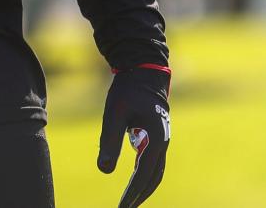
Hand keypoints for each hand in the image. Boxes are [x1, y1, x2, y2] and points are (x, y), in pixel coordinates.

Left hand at [97, 66, 170, 207]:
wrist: (143, 72)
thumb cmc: (127, 91)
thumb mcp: (114, 114)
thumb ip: (110, 141)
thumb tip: (104, 171)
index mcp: (155, 139)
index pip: (143, 174)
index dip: (132, 193)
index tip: (122, 207)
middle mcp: (162, 142)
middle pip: (153, 178)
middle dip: (140, 195)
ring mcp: (161, 139)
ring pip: (156, 171)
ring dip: (144, 187)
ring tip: (130, 200)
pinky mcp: (157, 136)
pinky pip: (154, 162)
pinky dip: (146, 175)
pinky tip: (134, 181)